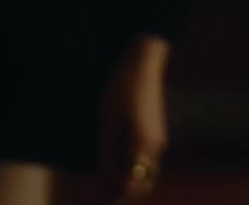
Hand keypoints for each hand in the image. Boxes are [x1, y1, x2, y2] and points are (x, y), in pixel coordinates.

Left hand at [94, 35, 170, 203]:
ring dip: (124, 176)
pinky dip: (128, 163)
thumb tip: (100, 179)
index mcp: (144, 145)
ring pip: (144, 170)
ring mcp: (157, 137)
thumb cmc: (122, 86)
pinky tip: (111, 155)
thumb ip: (107, 152)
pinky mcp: (154, 129)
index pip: (132, 185)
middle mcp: (156, 146)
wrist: (142, 58)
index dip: (111, 194)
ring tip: (100, 172)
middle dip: (120, 189)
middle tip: (95, 189)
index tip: (90, 195)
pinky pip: (143, 157)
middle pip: (142, 182)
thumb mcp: (108, 120)